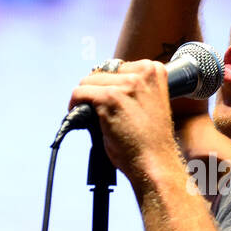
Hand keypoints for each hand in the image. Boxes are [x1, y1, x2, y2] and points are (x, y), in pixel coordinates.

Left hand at [68, 60, 180, 189]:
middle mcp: (143, 73)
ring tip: (94, 117)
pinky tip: (82, 118)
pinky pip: (79, 93)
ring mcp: (127, 85)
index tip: (110, 101)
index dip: (110, 85)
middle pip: (102, 72)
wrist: (155, 163)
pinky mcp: (110, 98)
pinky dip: (75, 105)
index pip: (118, 67)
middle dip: (97, 91)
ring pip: (88, 81)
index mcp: (155, 70)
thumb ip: (131, 87)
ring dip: (86, 99)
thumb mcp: (149, 102)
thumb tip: (100, 81)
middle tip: (101, 113)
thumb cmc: (151, 140)